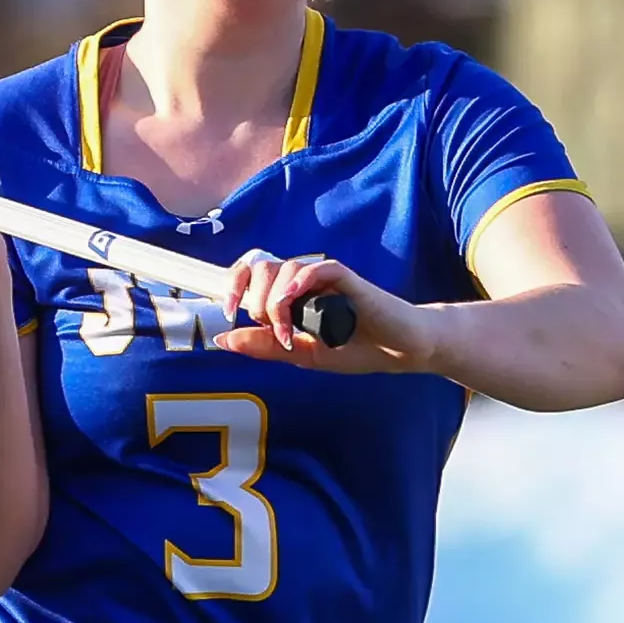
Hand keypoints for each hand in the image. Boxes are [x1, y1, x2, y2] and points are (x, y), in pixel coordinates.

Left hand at [212, 253, 439, 374]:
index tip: (228, 310)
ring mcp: (324, 278)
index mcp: (289, 294)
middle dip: (257, 302)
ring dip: (278, 302)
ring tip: (291, 331)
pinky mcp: (348, 279)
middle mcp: (303, 281)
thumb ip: (264, 346)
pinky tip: (297, 297)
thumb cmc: (355, 349)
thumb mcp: (301, 355)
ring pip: (285, 268)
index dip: (233, 284)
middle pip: (261, 268)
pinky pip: (318, 268)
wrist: (398, 351)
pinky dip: (302, 280)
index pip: (249, 272)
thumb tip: (224, 339)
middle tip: (276, 331)